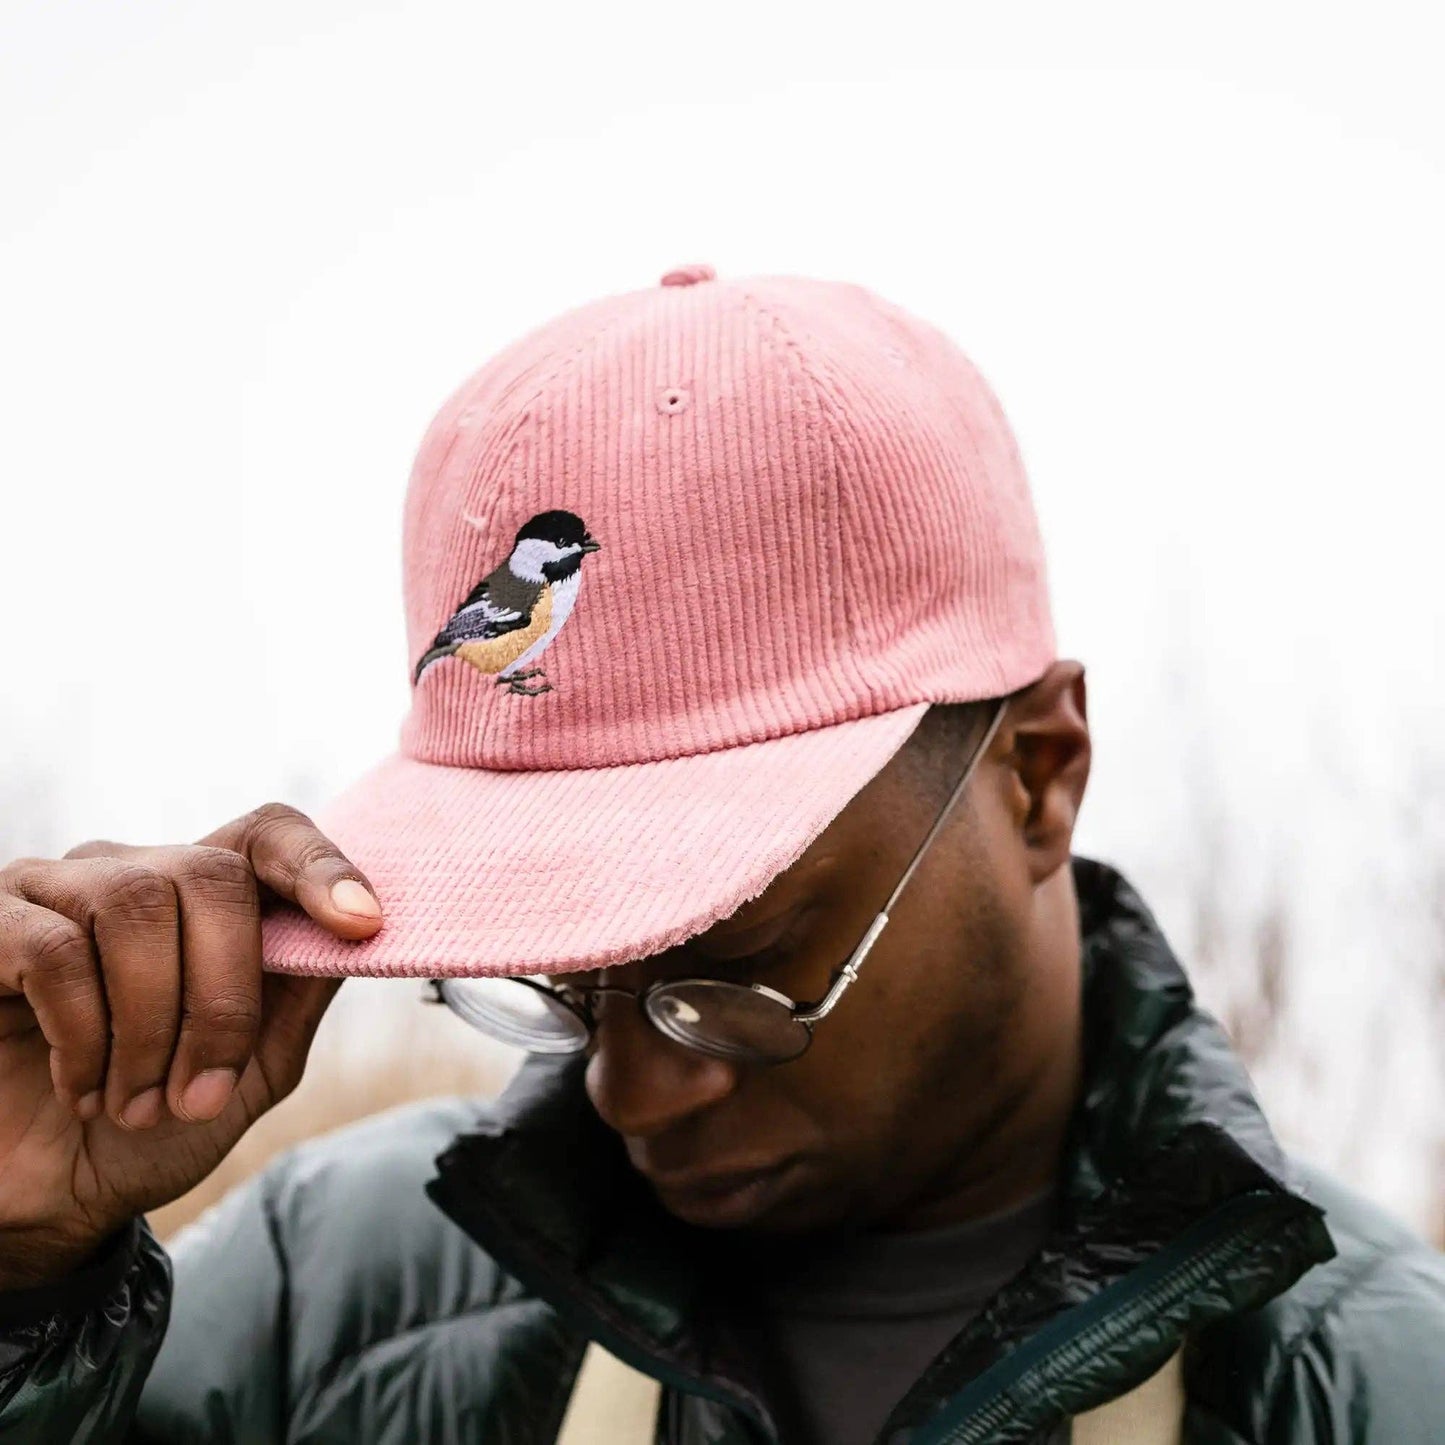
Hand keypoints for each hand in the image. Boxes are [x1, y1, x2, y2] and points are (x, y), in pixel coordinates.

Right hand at [0, 803, 381, 1290]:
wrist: (46, 1203)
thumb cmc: (150, 1127)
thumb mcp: (252, 1070)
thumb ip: (300, 995)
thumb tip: (364, 925)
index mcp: (201, 899)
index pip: (268, 835)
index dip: (321, 867)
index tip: (364, 924)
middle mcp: (130, 873)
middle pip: (212, 875)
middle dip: (225, 992)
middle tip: (201, 1089)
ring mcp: (53, 891)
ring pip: (135, 904)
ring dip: (151, 1024)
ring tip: (135, 1103)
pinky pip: (55, 949)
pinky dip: (85, 1033)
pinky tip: (82, 1088)